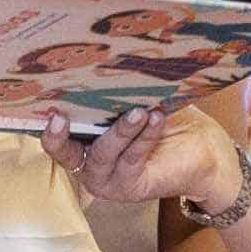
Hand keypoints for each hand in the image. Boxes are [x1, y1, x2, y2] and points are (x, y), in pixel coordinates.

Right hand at [41, 103, 237, 216]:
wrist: (203, 146)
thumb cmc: (166, 118)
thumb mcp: (134, 98)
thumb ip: (113, 91)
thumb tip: (100, 62)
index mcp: (84, 139)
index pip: (56, 136)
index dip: (48, 126)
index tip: (47, 109)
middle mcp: (89, 162)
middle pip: (66, 153)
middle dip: (61, 135)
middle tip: (62, 115)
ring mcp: (108, 179)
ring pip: (102, 154)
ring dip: (120, 131)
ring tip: (139, 111)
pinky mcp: (130, 188)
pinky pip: (131, 160)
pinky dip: (143, 137)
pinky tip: (155, 118)